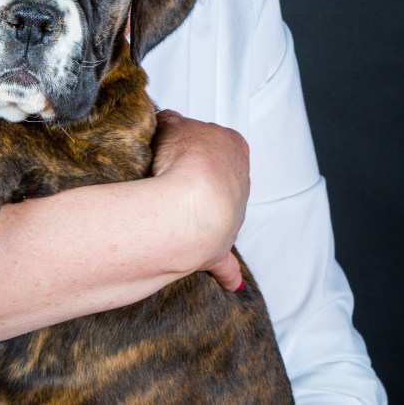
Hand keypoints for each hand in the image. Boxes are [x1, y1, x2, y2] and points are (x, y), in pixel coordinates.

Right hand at [150, 110, 249, 290]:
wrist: (189, 204)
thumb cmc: (185, 162)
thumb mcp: (172, 126)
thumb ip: (171, 124)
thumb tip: (166, 123)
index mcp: (233, 145)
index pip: (211, 139)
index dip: (186, 141)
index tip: (168, 148)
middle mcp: (240, 181)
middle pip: (216, 177)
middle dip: (193, 177)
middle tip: (164, 178)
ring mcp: (232, 215)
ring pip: (218, 213)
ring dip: (198, 213)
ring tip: (166, 210)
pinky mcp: (220, 247)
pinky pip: (225, 262)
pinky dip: (226, 270)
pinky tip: (229, 281)